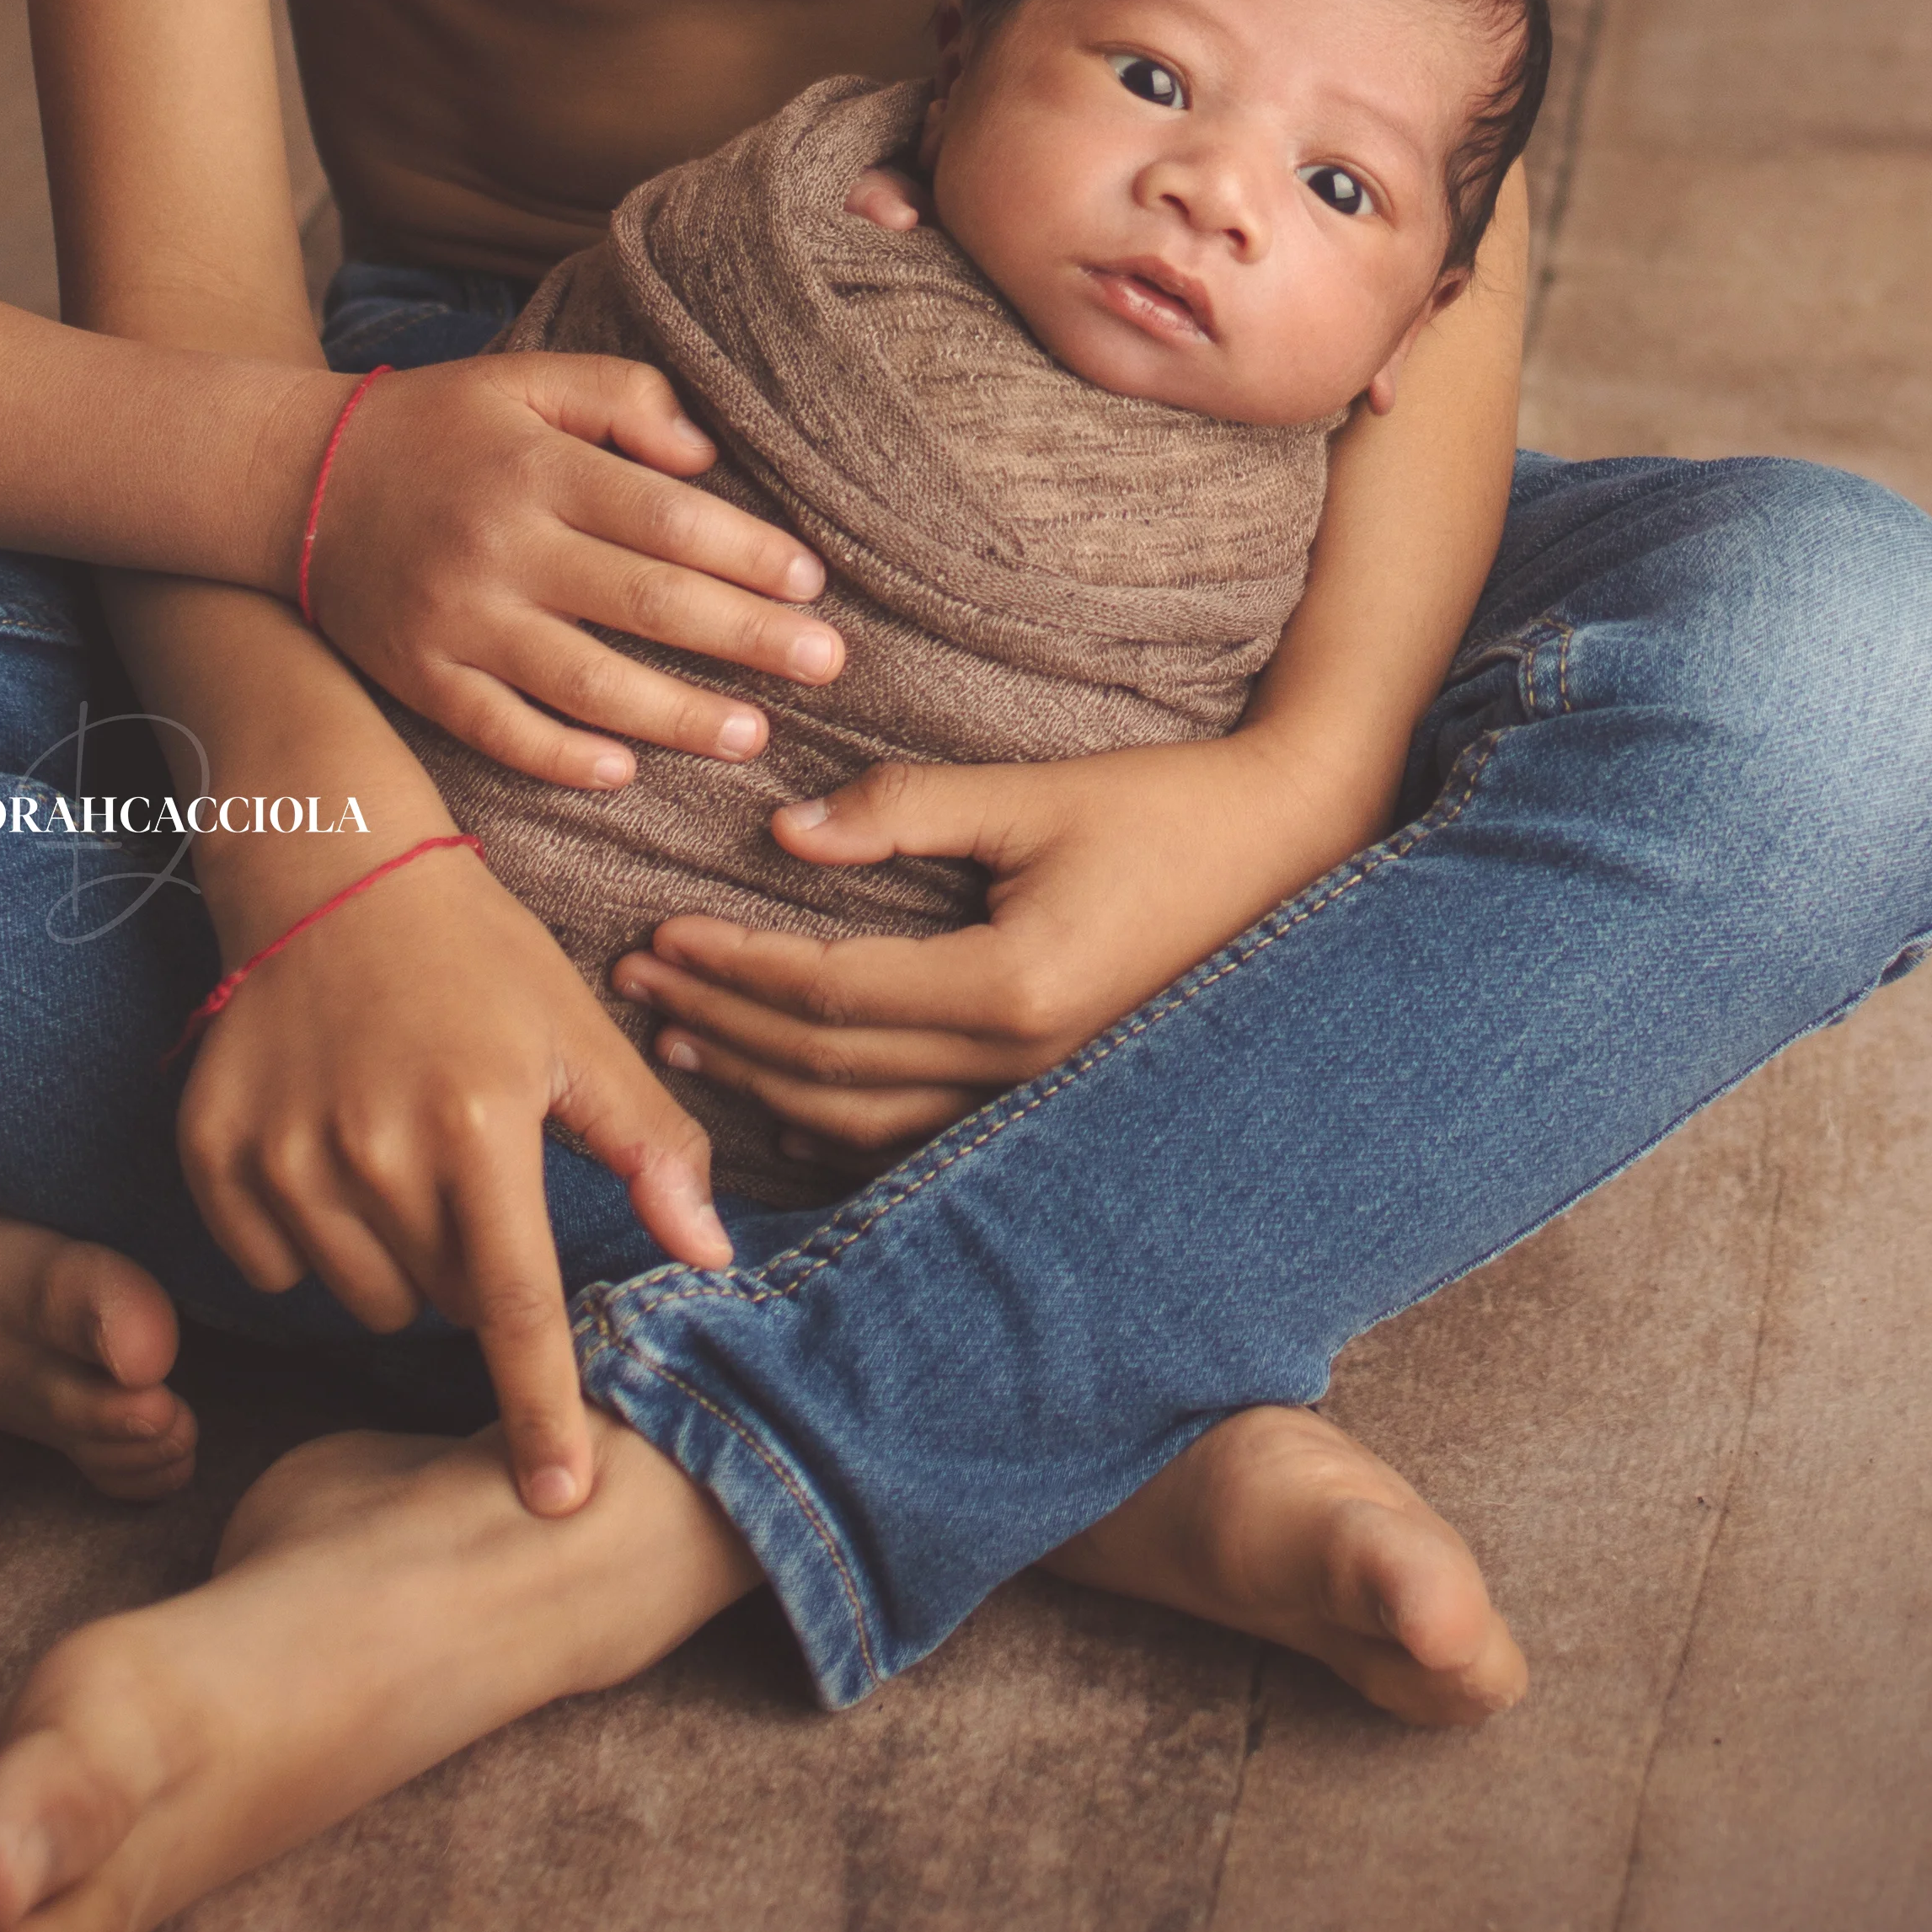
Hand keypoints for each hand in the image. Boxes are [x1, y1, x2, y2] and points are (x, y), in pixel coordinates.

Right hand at [181, 841, 732, 1512]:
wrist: (325, 866)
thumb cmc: (474, 954)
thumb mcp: (577, 1035)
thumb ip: (648, 1147)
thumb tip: (714, 1256)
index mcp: (477, 1125)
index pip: (513, 1308)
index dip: (538, 1413)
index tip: (557, 1503)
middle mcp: (371, 1148)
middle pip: (439, 1307)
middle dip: (470, 1273)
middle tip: (471, 1178)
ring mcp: (280, 1153)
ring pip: (361, 1298)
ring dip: (395, 1263)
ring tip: (402, 1160)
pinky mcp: (212, 1153)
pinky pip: (272, 1268)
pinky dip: (309, 1240)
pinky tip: (328, 1157)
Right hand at [300, 351, 842, 789]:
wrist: (292, 479)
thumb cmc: (435, 428)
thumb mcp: (524, 379)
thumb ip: (622, 396)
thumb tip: (705, 459)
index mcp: (535, 468)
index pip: (665, 516)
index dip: (746, 552)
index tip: (812, 583)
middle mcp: (500, 547)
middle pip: (645, 602)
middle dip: (746, 638)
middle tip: (827, 665)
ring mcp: (458, 621)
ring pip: (585, 682)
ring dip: (677, 715)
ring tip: (753, 734)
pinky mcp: (420, 678)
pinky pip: (500, 732)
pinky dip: (562, 758)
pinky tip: (625, 772)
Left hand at [606, 729, 1382, 1152]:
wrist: (1294, 852)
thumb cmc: (1166, 808)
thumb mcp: (1034, 793)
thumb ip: (904, 811)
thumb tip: (783, 833)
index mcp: (1011, 987)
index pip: (826, 994)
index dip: (732, 965)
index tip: (657, 933)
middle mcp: (1021, 1065)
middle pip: (826, 1067)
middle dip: (721, 1023)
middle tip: (637, 983)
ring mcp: (1040, 1097)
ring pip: (864, 1123)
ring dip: (761, 1084)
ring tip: (684, 1038)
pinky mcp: (1051, 1097)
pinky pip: (921, 1139)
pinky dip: (838, 1128)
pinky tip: (782, 1103)